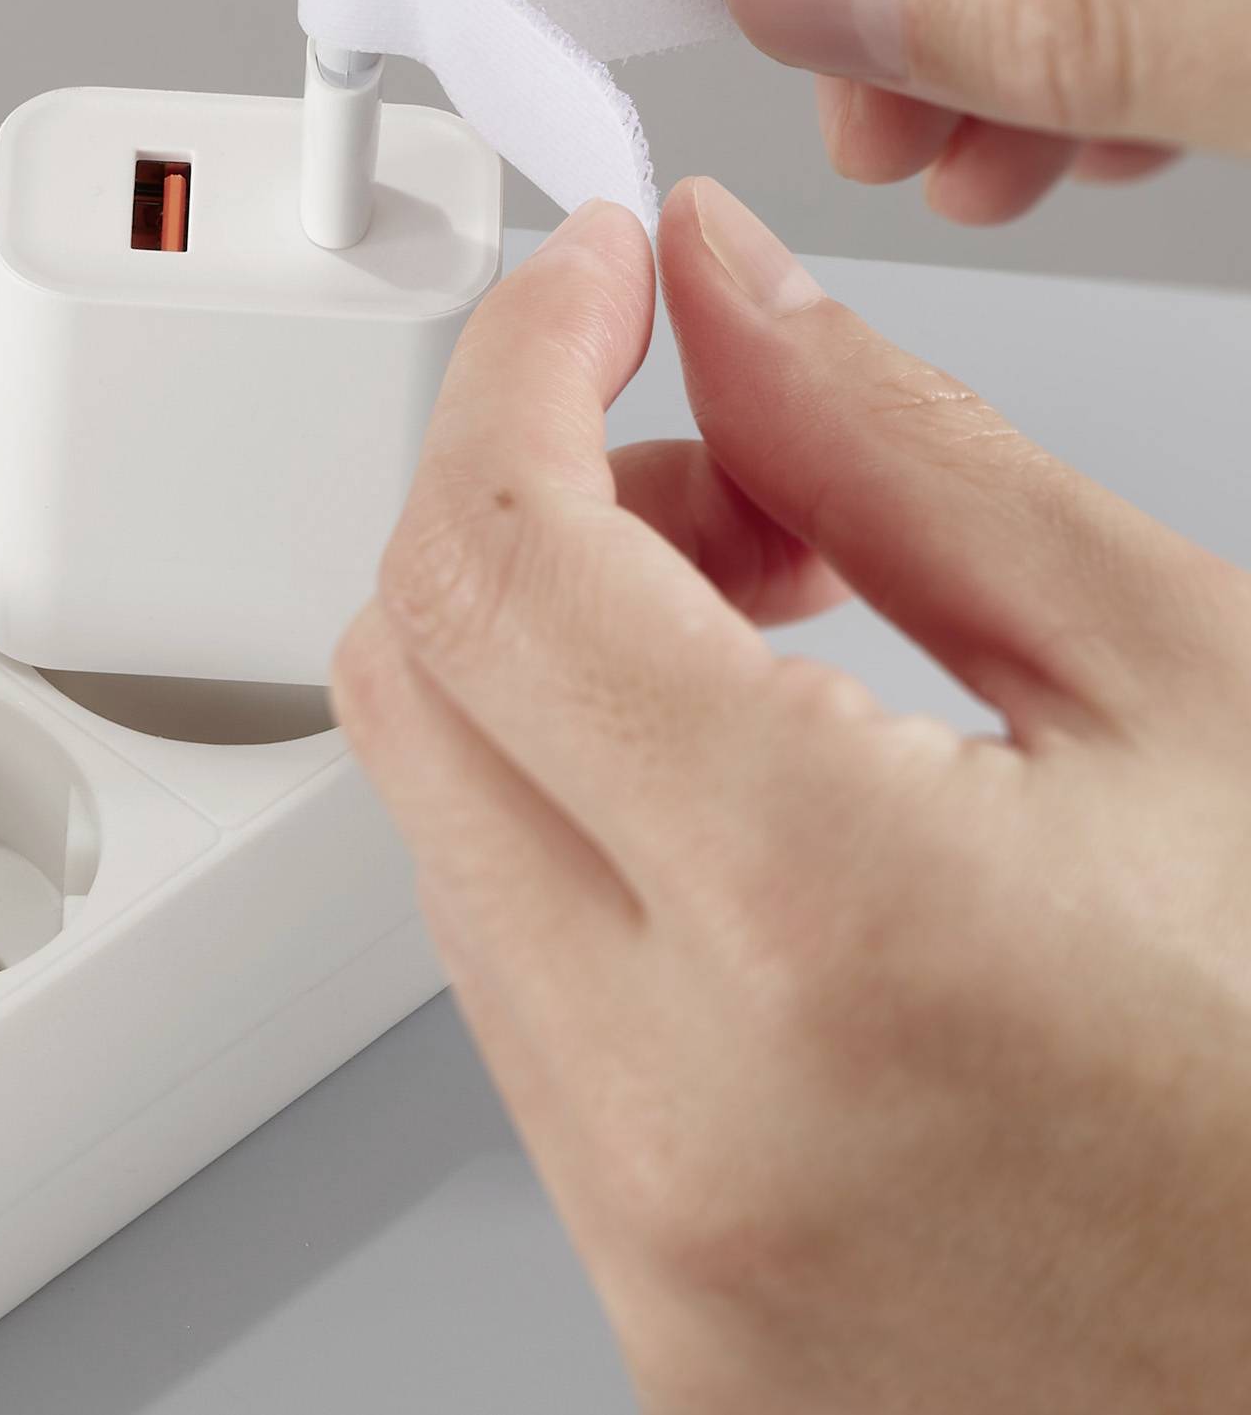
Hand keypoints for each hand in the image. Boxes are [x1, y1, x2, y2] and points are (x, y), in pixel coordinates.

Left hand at [334, 180, 1250, 1411]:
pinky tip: (748, 814)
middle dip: (530, 508)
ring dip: (555, 679)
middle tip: (720, 474)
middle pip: (415, 680)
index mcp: (826, 924)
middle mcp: (681, 1109)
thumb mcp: (1183, 691)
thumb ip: (904, 459)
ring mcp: (646, 1238)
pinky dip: (584, 841)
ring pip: (443, 831)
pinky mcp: (649, 1305)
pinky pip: (511, 996)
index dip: (517, 367)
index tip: (584, 284)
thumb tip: (722, 293)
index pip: (497, 559)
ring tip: (776, 651)